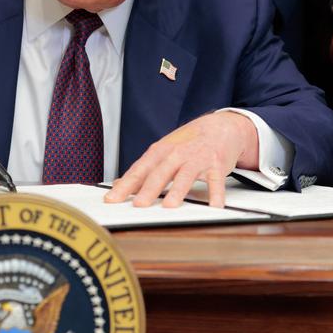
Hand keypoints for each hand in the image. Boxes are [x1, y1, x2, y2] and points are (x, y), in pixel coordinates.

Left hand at [104, 111, 256, 208]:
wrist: (220, 126)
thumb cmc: (188, 142)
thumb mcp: (163, 151)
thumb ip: (143, 170)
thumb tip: (119, 184)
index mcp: (160, 152)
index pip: (139, 170)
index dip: (125, 185)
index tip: (112, 199)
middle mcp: (177, 154)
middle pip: (160, 173)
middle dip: (148, 189)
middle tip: (139, 205)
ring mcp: (196, 159)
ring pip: (185, 176)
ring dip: (178, 191)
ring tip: (169, 206)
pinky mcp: (216, 164)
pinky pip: (215, 181)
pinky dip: (215, 194)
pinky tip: (214, 206)